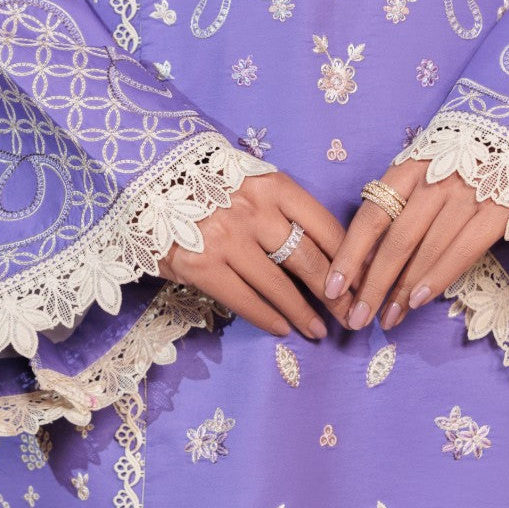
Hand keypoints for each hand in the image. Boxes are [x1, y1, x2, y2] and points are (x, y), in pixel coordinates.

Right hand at [158, 169, 347, 340]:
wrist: (145, 177)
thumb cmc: (206, 181)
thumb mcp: (250, 180)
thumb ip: (281, 207)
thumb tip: (322, 248)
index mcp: (273, 185)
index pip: (325, 227)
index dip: (349, 258)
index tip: (363, 280)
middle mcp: (254, 211)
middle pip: (308, 260)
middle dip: (336, 294)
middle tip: (351, 315)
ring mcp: (227, 240)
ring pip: (280, 286)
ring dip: (305, 313)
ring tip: (320, 330)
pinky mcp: (202, 266)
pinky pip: (245, 300)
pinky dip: (268, 318)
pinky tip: (283, 329)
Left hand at [324, 158, 508, 330]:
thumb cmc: (457, 160)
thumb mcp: (420, 171)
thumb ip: (395, 206)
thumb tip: (363, 259)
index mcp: (409, 169)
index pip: (371, 217)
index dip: (350, 256)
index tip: (332, 289)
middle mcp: (435, 180)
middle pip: (396, 242)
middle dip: (373, 285)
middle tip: (357, 318)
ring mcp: (468, 194)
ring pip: (426, 250)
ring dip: (403, 290)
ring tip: (388, 318)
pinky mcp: (498, 210)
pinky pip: (463, 251)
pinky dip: (438, 278)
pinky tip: (418, 300)